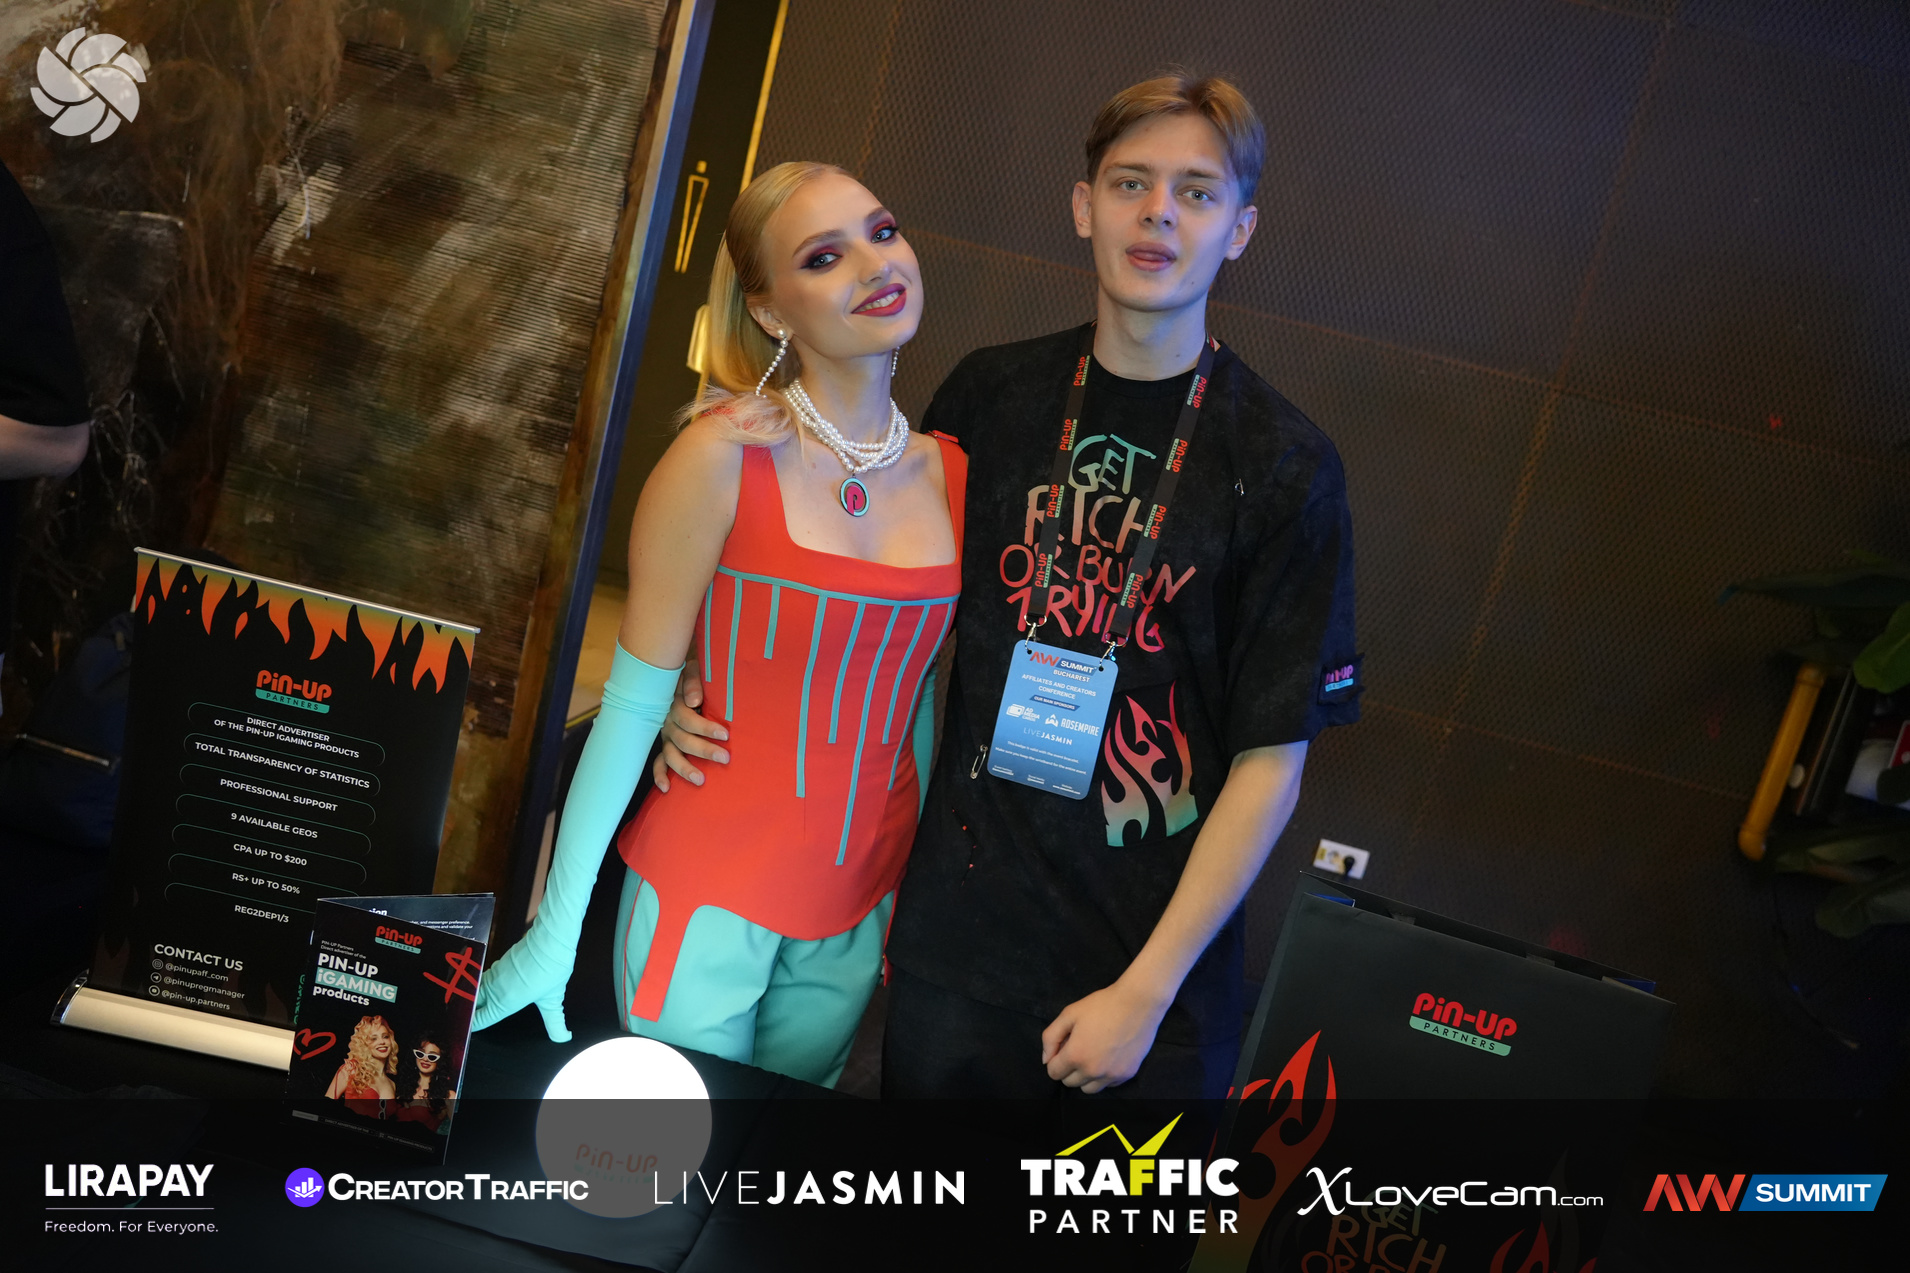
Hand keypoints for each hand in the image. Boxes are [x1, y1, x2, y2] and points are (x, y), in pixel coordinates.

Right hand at [471, 930, 574, 1042]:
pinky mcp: (498, 964)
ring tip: (465, 1008)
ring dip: (470, 999)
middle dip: (465, 1014)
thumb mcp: (553, 1000)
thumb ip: (555, 1023)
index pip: (479, 1020)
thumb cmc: (552, 969)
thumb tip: (564, 1038)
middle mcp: (494, 990)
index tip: (464, 1033)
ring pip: (474, 991)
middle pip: (470, 1005)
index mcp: (505, 1003)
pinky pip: (482, 980)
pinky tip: (482, 990)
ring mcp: (494, 975)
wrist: (550, 939)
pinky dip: (478, 986)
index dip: (470, 1028)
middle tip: (460, 1021)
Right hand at [651, 663, 729, 790]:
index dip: (705, 728)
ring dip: (684, 768)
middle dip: (704, 750)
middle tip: (724, 758)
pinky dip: (660, 774)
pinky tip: (667, 788)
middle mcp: (667, 721)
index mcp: (674, 703)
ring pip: (670, 754)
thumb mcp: (693, 668)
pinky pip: (659, 761)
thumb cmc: (692, 671)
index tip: (726, 735)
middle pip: (682, 740)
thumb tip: (693, 701)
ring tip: (701, 780)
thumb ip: (692, 682)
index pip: (687, 719)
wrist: (675, 671)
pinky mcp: (665, 743)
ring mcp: (665, 734)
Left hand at [1040, 980, 1170, 1093]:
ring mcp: (1111, 1075)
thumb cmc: (1102, 1005)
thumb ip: (1051, 1037)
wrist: (1138, 1002)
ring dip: (1085, 1077)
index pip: (1054, 1073)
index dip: (1055, 1061)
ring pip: (1088, 1089)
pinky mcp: (1127, 1075)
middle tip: (1079, 1049)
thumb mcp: (1069, 1014)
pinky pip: (1108, 1085)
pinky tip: (1108, 1057)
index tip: (1063, 1049)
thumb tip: (1045, 1060)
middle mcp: (1093, 1071)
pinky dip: (1104, 1076)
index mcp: (1076, 1055)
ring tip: (1092, 1056)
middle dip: (1069, 1069)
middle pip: (1070, 1083)